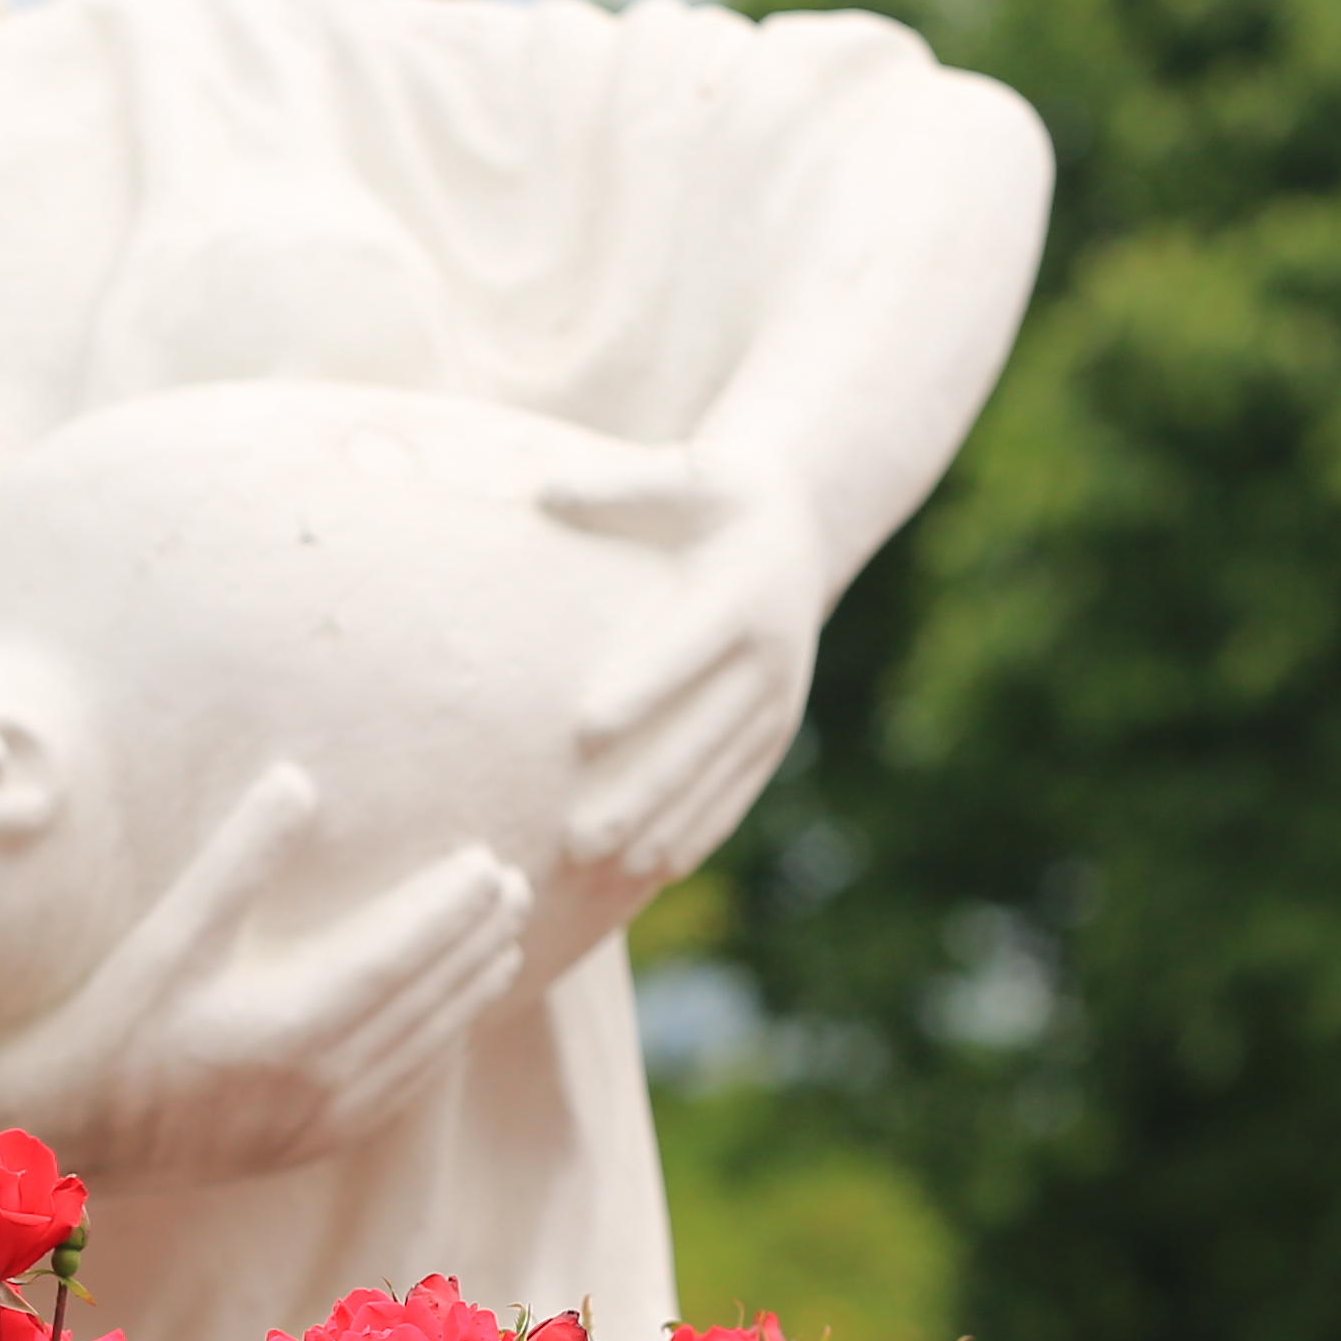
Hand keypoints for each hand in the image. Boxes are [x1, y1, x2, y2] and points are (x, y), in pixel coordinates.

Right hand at [0, 759, 531, 1187]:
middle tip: (515, 887)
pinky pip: (392, 1098)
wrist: (47, 1143)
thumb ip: (233, 862)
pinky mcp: (295, 1151)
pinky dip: (432, 1055)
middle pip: (423, 1005)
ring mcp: (309, 1127)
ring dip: (465, 997)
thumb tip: (297, 779)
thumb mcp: (159, 939)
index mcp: (284, 1030)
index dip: (449, 909)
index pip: (397, 958)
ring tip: (502, 945)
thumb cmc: (93, 1027)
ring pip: (419, 1055)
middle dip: (474, 942)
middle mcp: (312, 1088)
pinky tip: (447, 1028)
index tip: (488, 861)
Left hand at [542, 438, 826, 907]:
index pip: (685, 650)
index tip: (584, 731)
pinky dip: (704, 826)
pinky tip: (660, 866)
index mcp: (743, 594)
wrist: (798, 520)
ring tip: (611, 865)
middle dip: (642, 788)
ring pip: (720, 774)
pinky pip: (740, 786)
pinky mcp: (777, 727)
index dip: (640, 690)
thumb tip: (542, 492)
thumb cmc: (716, 493)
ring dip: (668, 822)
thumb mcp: (679, 474)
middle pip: (699, 733)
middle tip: (578, 834)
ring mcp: (778, 699)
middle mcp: (770, 656)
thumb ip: (615, 486)